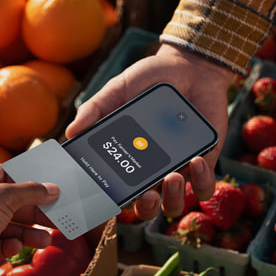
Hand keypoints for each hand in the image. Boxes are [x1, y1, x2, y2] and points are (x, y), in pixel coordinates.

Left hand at [0, 163, 57, 263]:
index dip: (28, 182)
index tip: (50, 190)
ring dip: (26, 233)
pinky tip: (15, 248)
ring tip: (45, 240)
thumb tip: (52, 189)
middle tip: (55, 219)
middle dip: (32, 213)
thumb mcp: (3, 198)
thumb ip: (30, 192)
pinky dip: (8, 246)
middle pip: (8, 202)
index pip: (4, 174)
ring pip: (4, 226)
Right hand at [65, 43, 234, 218]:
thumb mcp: (117, 90)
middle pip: (144, 207)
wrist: (189, 68)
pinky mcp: (204, 163)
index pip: (114, 190)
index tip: (105, 197)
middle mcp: (151, 171)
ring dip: (173, 198)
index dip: (108, 202)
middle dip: (145, 207)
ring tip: (171, 177)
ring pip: (174, 204)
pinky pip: (204, 186)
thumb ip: (95, 109)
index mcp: (127, 160)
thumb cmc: (149, 81)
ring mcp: (178, 170)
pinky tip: (195, 160)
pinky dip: (202, 180)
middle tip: (146, 194)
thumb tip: (71, 132)